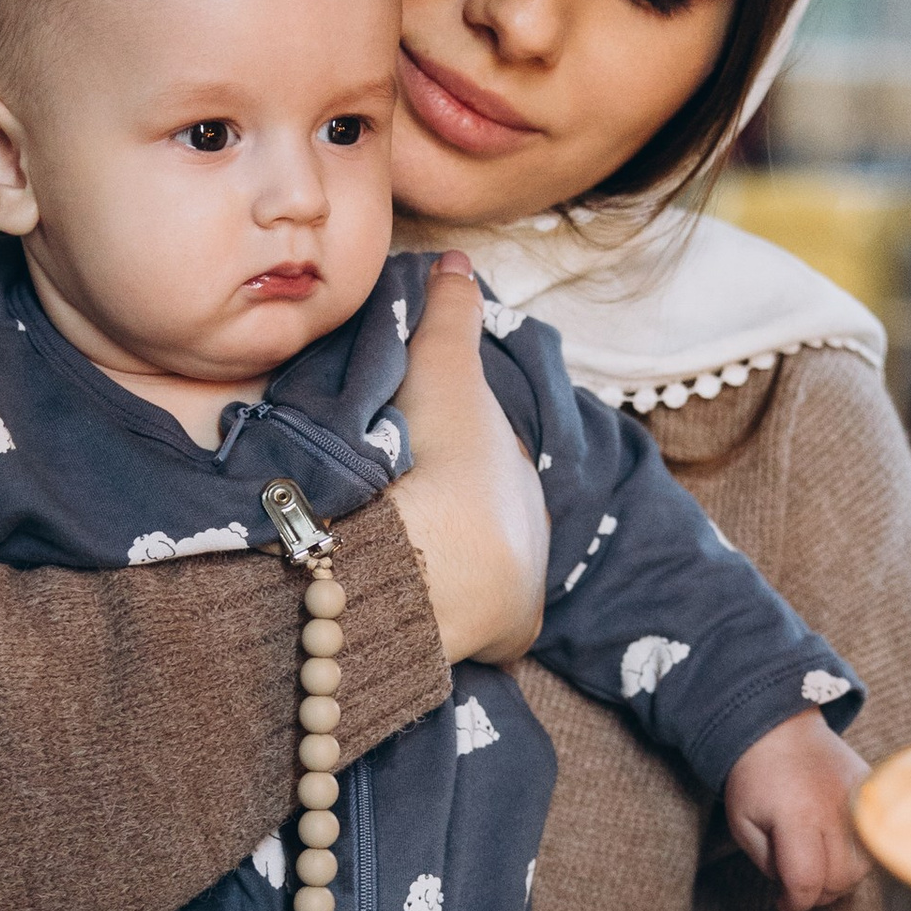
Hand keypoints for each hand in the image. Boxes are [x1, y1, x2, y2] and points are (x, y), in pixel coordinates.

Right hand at [390, 251, 547, 666]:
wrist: (443, 562)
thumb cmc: (450, 462)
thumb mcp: (446, 376)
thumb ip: (450, 318)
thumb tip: (459, 260)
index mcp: (521, 486)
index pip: (486, 470)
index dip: (449, 460)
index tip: (405, 460)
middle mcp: (528, 546)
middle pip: (480, 529)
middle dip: (447, 522)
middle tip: (386, 516)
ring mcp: (511, 605)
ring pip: (471, 584)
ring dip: (437, 575)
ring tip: (381, 567)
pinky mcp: (489, 649)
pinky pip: (460, 634)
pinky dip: (434, 623)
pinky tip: (396, 616)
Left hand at [722, 710, 869, 910]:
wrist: (778, 727)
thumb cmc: (755, 777)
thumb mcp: (743, 824)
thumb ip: (767, 863)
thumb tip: (793, 886)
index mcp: (798, 817)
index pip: (806, 881)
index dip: (794, 902)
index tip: (782, 902)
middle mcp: (835, 810)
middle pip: (840, 880)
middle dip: (816, 895)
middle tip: (798, 887)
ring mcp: (859, 799)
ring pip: (863, 867)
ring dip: (840, 879)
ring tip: (817, 868)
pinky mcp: (872, 791)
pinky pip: (873, 840)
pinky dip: (857, 855)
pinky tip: (835, 849)